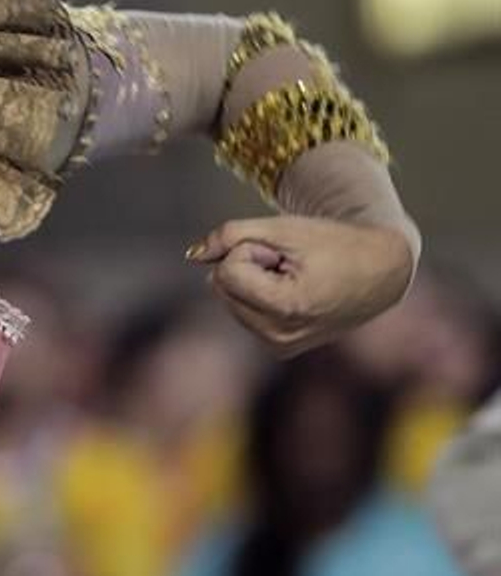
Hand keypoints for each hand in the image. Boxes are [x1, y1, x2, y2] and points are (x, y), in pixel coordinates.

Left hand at [186, 216, 414, 356]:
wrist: (381, 272)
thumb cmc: (333, 243)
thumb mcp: (281, 228)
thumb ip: (230, 235)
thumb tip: (193, 255)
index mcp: (286, 308)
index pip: (226, 271)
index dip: (251, 250)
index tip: (284, 252)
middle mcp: (280, 336)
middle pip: (222, 286)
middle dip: (248, 264)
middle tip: (290, 264)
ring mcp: (280, 346)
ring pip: (228, 298)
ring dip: (253, 279)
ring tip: (295, 276)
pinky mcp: (280, 347)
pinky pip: (242, 310)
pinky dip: (258, 294)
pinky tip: (293, 291)